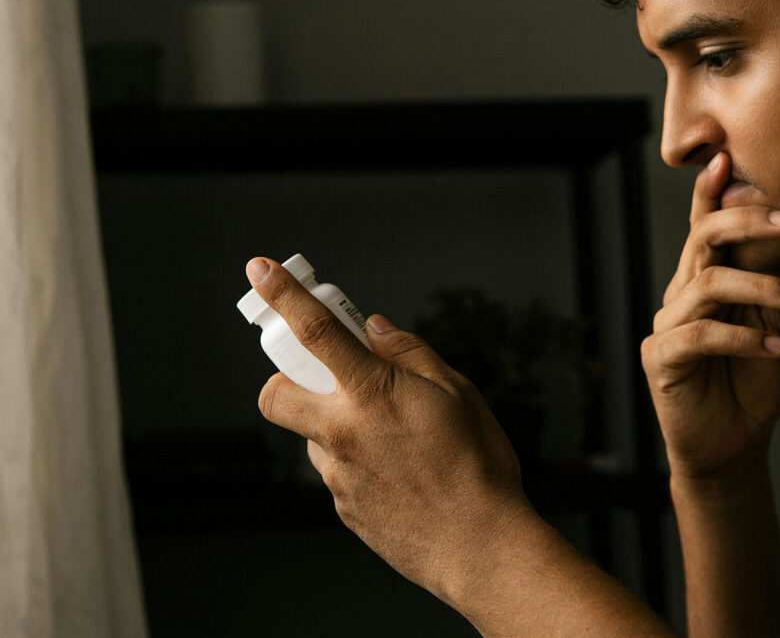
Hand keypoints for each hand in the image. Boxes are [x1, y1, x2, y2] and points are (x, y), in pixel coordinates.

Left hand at [245, 257, 532, 603]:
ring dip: (336, 423)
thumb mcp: (457, 391)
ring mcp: (337, 475)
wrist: (481, 549)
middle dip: (287, 379)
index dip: (284, 294)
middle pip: (275, 395)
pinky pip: (336, 469)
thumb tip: (374, 329)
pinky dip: (355, 458)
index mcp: (371, 394)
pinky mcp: (343, 508)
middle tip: (328, 378)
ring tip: (394, 438)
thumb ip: (409, 353)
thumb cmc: (478, 466)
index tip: (260, 270)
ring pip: (312, 434)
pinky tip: (398, 470)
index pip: (315, 331)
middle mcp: (342, 434)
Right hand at [641, 153, 779, 478]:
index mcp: (704, 282)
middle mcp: (680, 295)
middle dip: (744, 222)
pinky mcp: (661, 357)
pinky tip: (776, 347)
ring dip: (760, 285)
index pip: (703, 229)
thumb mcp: (772, 327)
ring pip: (707, 284)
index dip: (709, 196)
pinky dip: (742, 336)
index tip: (727, 161)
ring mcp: (667, 324)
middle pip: (702, 241)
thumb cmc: (751, 383)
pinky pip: (700, 334)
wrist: (732, 446)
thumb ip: (770, 289)